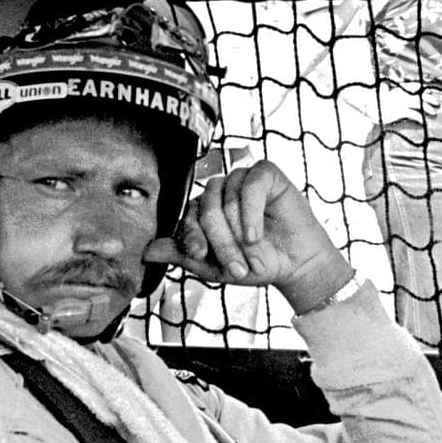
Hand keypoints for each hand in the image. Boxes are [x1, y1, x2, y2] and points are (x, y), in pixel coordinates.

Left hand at [142, 161, 354, 311]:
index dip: (192, 236)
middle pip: (206, 209)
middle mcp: (220, 191)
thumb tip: (145, 252)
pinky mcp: (265, 173)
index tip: (202, 256)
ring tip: (253, 254)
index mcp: (203, 209)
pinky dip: (251, 214)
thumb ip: (182, 255)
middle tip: (236, 269)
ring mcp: (241, 179)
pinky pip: (249, 187)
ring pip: (227, 200)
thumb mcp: (214, 266)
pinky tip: (256, 235)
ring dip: (239, 234)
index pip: (187, 216)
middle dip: (221, 242)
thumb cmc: (256, 263)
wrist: (296, 265)